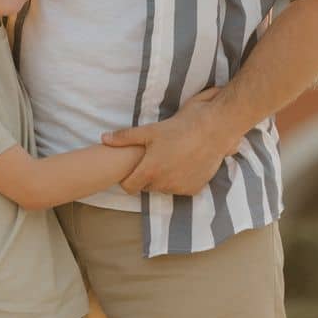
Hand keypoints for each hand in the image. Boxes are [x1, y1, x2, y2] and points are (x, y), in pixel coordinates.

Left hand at [101, 88, 245, 195]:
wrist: (213, 130)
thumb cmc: (179, 128)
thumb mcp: (149, 130)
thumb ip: (124, 137)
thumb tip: (103, 139)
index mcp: (149, 171)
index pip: (128, 187)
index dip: (128, 178)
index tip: (133, 167)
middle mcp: (164, 184)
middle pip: (146, 187)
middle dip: (147, 176)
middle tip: (154, 157)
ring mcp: (180, 188)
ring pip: (163, 188)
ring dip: (163, 178)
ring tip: (170, 158)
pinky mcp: (194, 189)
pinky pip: (180, 188)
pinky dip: (180, 180)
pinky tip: (184, 163)